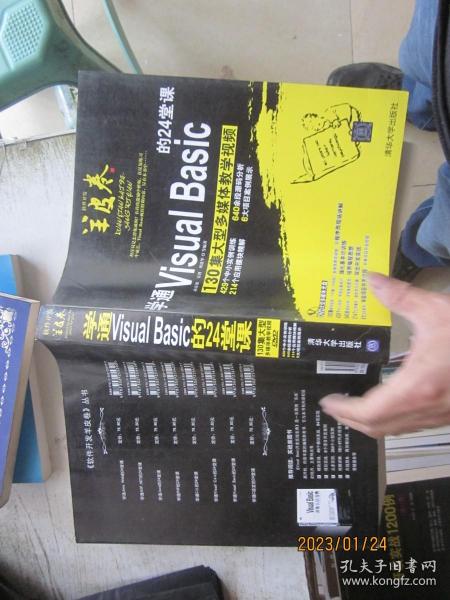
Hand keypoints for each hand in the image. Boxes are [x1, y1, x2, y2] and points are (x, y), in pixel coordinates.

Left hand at [319, 272, 449, 437]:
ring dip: (371, 423)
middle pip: (378, 428)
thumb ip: (399, 296)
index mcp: (418, 385)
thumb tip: (371, 280)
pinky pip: (414, 425)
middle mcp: (428, 408)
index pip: (369, 412)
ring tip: (354, 408)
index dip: (344, 410)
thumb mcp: (436, 309)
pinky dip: (393, 421)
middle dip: (351, 420)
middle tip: (334, 407)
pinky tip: (390, 405)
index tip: (328, 401)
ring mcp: (442, 416)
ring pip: (397, 431)